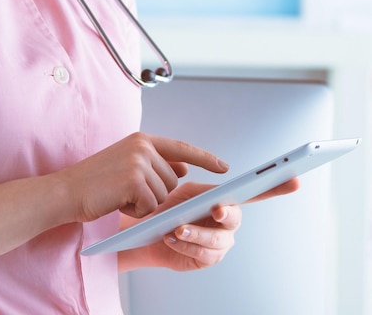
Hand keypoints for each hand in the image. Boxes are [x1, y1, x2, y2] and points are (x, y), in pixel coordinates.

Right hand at [52, 132, 229, 223]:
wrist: (66, 191)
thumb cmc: (95, 182)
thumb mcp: (127, 166)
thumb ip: (155, 164)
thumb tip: (184, 169)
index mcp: (141, 140)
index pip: (182, 148)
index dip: (205, 159)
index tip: (224, 167)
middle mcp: (142, 147)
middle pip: (173, 181)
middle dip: (154, 193)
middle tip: (125, 191)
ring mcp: (138, 162)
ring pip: (164, 196)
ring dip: (144, 204)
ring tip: (119, 196)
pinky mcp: (134, 181)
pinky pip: (151, 207)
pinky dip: (136, 212)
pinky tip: (117, 203)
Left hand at [123, 179, 298, 271]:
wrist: (146, 230)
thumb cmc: (168, 207)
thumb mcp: (184, 192)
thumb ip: (202, 191)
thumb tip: (218, 197)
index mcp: (225, 199)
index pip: (256, 191)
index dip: (276, 186)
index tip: (293, 179)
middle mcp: (227, 220)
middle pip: (236, 217)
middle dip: (226, 213)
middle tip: (216, 209)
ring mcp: (220, 241)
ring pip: (217, 239)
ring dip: (196, 233)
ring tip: (177, 228)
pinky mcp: (207, 258)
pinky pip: (203, 254)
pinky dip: (186, 245)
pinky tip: (171, 237)